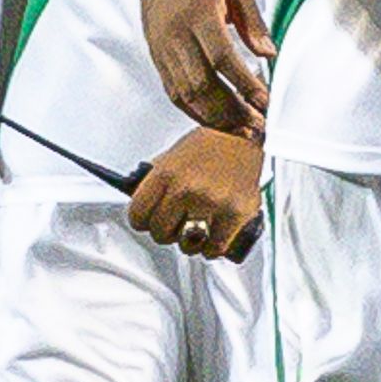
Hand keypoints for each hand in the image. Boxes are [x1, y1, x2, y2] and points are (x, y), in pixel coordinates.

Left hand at [129, 126, 265, 260]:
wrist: (243, 134)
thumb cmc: (209, 145)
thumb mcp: (171, 156)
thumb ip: (155, 182)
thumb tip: (143, 206)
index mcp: (165, 174)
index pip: (137, 216)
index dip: (144, 220)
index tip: (150, 220)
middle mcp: (186, 189)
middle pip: (159, 233)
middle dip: (167, 230)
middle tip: (177, 224)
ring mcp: (211, 203)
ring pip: (186, 244)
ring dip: (190, 242)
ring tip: (196, 230)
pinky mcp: (235, 214)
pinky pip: (214, 247)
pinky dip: (212, 247)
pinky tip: (213, 236)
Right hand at [136, 0, 273, 134]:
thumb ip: (253, 22)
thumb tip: (269, 54)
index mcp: (198, 14)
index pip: (221, 58)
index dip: (244, 84)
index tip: (265, 101)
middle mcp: (175, 35)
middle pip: (202, 84)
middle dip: (232, 111)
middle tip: (258, 126)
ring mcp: (162, 49)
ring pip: (186, 95)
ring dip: (215, 118)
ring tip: (242, 131)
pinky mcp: (157, 58)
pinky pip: (174, 93)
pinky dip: (196, 112)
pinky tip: (217, 122)